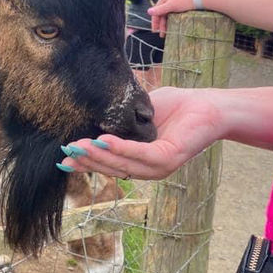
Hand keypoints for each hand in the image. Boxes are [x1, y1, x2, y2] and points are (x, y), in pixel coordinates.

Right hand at [59, 87, 223, 179]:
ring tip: (78, 146)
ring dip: (98, 156)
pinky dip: (120, 148)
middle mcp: (148, 168)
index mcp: (139, 160)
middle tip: (65, 152)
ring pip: (123, 165)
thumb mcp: (138, 114)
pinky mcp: (169, 158)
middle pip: (112, 168)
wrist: (208, 104)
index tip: (63, 160)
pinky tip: (103, 139)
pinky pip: (140, 155)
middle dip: (86, 160)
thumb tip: (89, 121)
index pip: (109, 164)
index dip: (86, 163)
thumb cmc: (176, 106)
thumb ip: (117, 121)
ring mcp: (159, 167)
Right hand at [149, 0, 194, 37]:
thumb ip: (160, 10)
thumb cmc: (184, 1)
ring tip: (166, 33)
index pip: (155, 12)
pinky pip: (171, 16)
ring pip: (166, 16)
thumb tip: (148, 11)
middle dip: (160, 25)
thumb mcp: (171, 6)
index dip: (154, 22)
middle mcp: (166, 1)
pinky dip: (170, 22)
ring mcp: (172, 4)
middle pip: (161, 15)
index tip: (155, 31)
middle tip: (161, 35)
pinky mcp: (178, 7)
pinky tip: (171, 27)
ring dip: (165, 24)